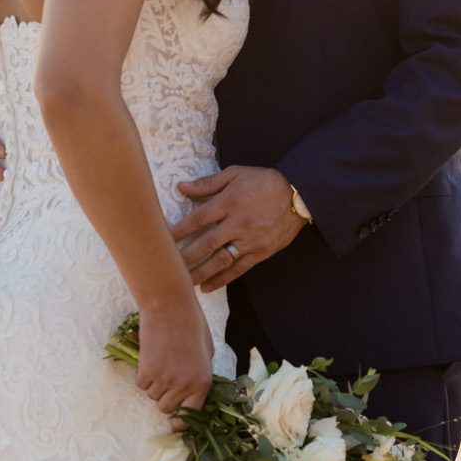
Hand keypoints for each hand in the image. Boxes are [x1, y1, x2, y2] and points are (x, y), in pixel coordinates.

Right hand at [136, 297, 214, 415]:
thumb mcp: (206, 353)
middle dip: (164, 397)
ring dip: (154, 383)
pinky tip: (150, 357)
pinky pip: (141, 384)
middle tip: (165, 379)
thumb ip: (199, 375)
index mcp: (202, 382)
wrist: (170, 307)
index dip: (181, 420)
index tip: (175, 421)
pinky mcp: (146, 371)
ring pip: (152, 395)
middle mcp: (184, 385)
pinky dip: (143, 375)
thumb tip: (189, 393)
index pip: (190, 414)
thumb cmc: (191, 325)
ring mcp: (164, 379)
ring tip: (160, 361)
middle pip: (166, 408)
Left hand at [172, 165, 305, 290]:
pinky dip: (222, 279)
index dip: (179, 230)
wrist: (298, 194)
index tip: (162, 239)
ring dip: (201, 273)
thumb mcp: (235, 174)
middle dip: (185, 256)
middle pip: (207, 243)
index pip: (199, 218)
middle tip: (167, 266)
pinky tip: (207, 286)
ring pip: (221, 260)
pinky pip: (239, 269)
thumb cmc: (263, 181)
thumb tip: (181, 187)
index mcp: (230, 202)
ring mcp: (250, 240)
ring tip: (183, 282)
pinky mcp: (261, 252)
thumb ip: (208, 183)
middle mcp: (239, 223)